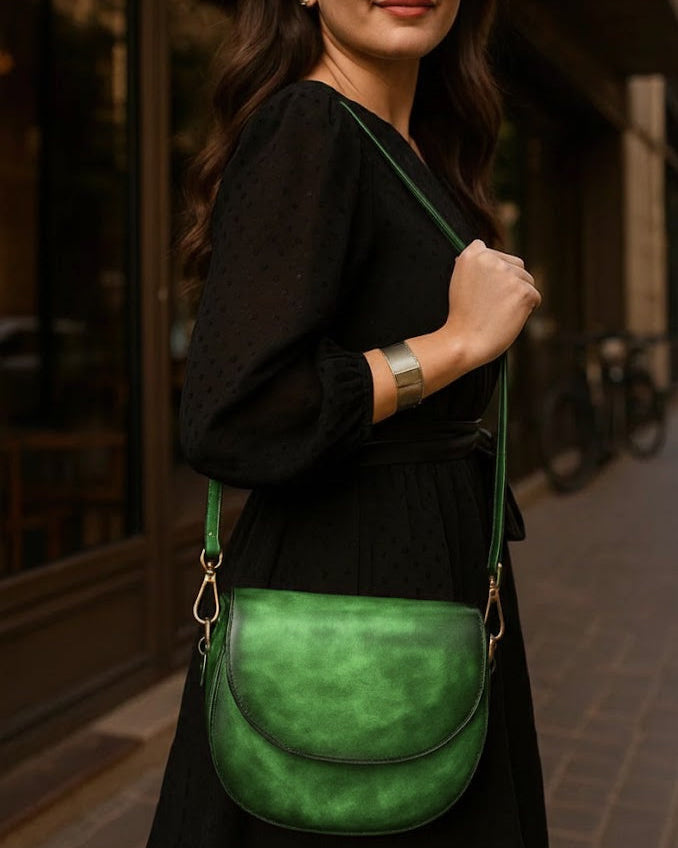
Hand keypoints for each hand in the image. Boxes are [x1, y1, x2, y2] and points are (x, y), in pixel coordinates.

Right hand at [442, 239, 540, 369]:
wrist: (464, 341)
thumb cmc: (461, 318)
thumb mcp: (459, 283)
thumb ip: (475, 268)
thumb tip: (487, 258)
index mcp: (472, 255)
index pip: (494, 253)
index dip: (494, 271)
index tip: (487, 286)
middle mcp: (491, 259)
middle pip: (516, 265)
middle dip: (511, 282)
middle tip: (494, 304)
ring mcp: (509, 275)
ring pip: (527, 280)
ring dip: (519, 295)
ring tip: (500, 312)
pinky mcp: (524, 291)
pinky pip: (535, 296)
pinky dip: (527, 309)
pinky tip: (509, 318)